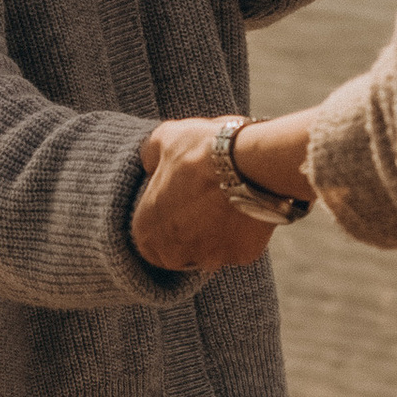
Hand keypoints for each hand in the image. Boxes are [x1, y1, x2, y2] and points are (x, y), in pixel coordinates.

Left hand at [132, 115, 278, 271]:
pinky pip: (237, 248)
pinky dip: (240, 233)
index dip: (161, 218)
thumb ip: (151, 156)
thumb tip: (151, 162)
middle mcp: (174, 253)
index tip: (174, 200)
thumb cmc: (201, 154)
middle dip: (186, 231)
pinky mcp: (241, 256)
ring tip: (224, 203)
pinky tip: (244, 209)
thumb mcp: (164, 138)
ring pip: (208, 252)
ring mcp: (210, 258)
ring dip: (213, 234)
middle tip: (200, 202)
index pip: (147, 237)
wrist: (250, 164)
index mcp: (146, 231)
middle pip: (176, 250)